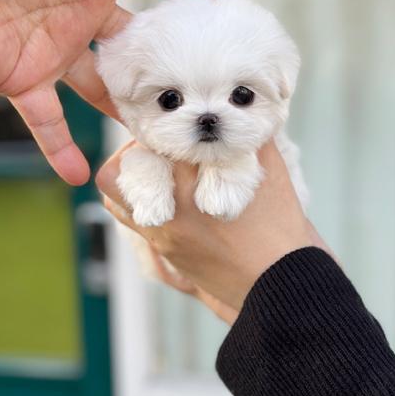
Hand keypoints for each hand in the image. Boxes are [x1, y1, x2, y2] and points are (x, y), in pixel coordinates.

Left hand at [0, 0, 214, 184]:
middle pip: (140, 41)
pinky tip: (85, 178)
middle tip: (208, 88)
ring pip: (106, 87)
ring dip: (133, 112)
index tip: (222, 7)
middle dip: (172, 63)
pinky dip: (62, 148)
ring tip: (169, 140)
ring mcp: (56, 46)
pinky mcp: (23, 77)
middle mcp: (82, 8)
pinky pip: (48, 120)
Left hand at [96, 141, 333, 322]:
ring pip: (114, 193)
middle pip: (125, 164)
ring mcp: (162, 233)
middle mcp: (170, 209)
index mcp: (195, 185)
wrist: (279, 286)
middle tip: (160, 142)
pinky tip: (165, 194)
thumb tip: (239, 109)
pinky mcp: (165, 251)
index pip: (158, 140)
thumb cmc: (280, 230)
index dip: (163, 124)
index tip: (174, 121)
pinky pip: (130, 218)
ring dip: (129, 174)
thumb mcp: (272, 173)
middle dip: (139, 146)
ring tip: (155, 167)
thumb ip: (251, 138)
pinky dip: (138, 199)